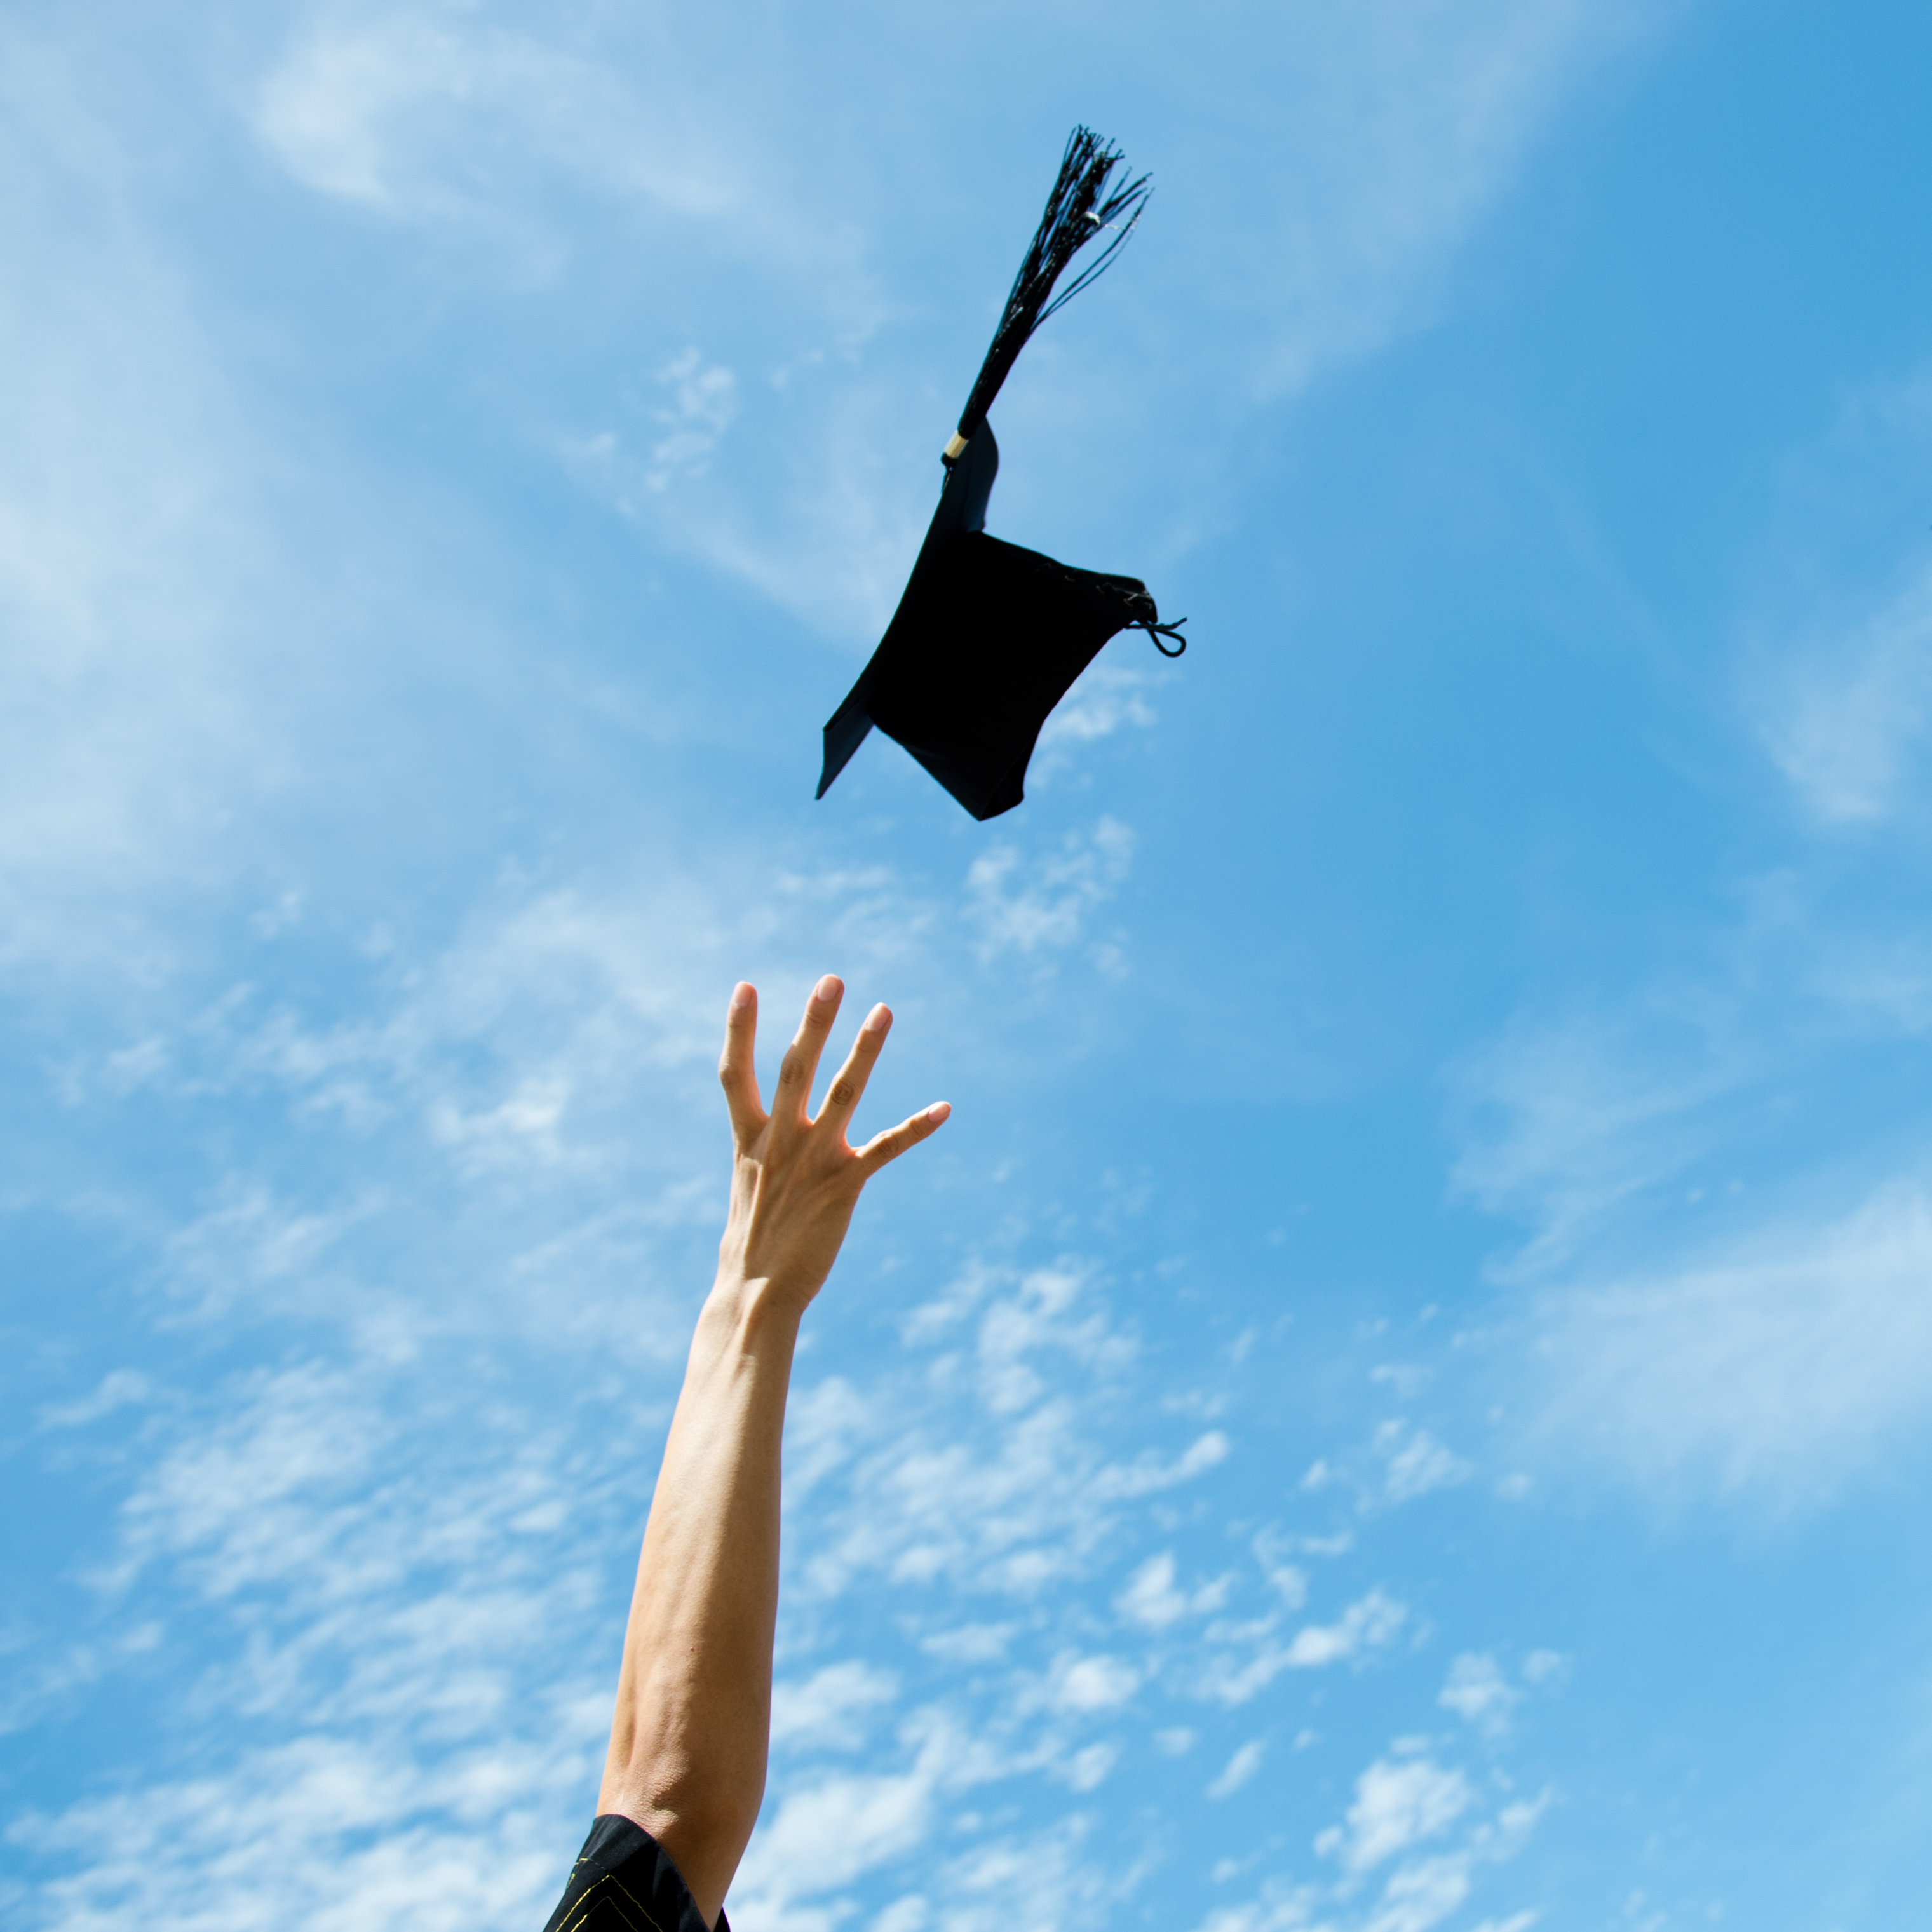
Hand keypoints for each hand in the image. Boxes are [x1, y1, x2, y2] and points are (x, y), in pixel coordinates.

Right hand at [714, 975, 948, 1313]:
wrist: (754, 1296)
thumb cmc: (752, 1243)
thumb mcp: (748, 1186)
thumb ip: (760, 1152)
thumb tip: (761, 1136)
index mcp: (749, 1140)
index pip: (735, 1074)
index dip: (739, 1030)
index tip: (744, 986)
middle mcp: (780, 1143)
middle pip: (795, 1069)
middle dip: (814, 1022)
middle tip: (832, 979)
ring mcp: (813, 1162)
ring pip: (843, 1094)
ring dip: (865, 1050)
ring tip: (883, 1009)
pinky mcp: (845, 1187)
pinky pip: (886, 1148)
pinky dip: (917, 1127)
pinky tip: (945, 1107)